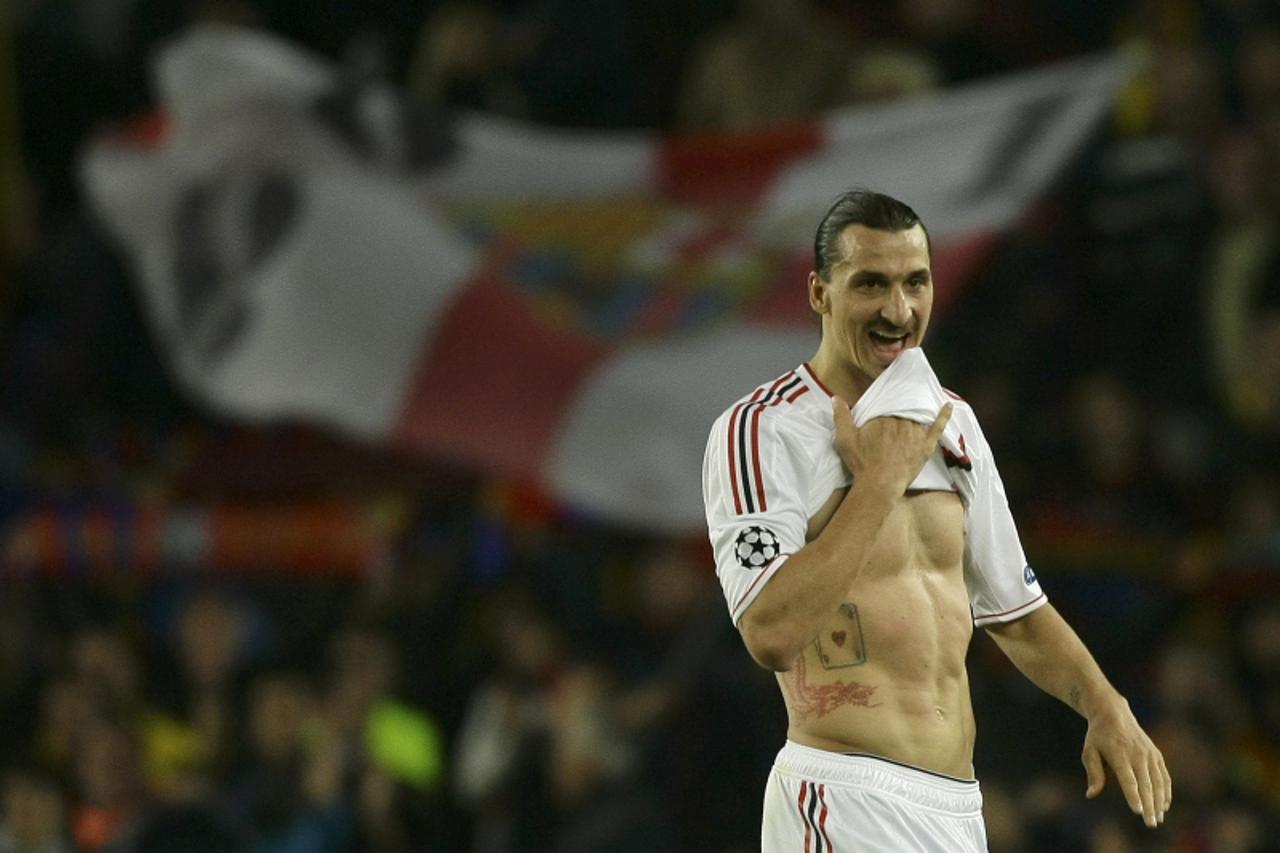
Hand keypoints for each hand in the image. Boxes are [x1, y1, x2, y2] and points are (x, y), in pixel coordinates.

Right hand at [831, 396, 951, 494]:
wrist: (879, 485)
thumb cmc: (861, 462)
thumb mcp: (845, 438)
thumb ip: (841, 416)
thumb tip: (836, 398)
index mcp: (883, 417)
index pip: (889, 404)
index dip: (887, 407)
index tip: (885, 408)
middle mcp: (902, 421)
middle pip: (904, 409)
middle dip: (901, 409)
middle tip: (899, 412)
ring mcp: (916, 433)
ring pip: (919, 416)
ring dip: (919, 410)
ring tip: (919, 404)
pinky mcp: (926, 446)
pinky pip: (938, 427)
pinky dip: (944, 416)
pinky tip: (948, 405)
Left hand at [1082, 700, 1171, 827]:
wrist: (1114, 714)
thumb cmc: (1098, 736)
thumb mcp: (1089, 751)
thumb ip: (1093, 773)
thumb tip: (1091, 794)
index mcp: (1119, 753)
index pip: (1128, 779)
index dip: (1133, 795)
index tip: (1137, 811)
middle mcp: (1137, 754)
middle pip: (1146, 784)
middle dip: (1149, 805)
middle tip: (1151, 824)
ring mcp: (1149, 754)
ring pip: (1158, 782)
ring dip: (1159, 802)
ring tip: (1158, 819)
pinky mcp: (1157, 755)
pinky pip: (1164, 776)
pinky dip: (1166, 792)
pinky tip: (1164, 806)